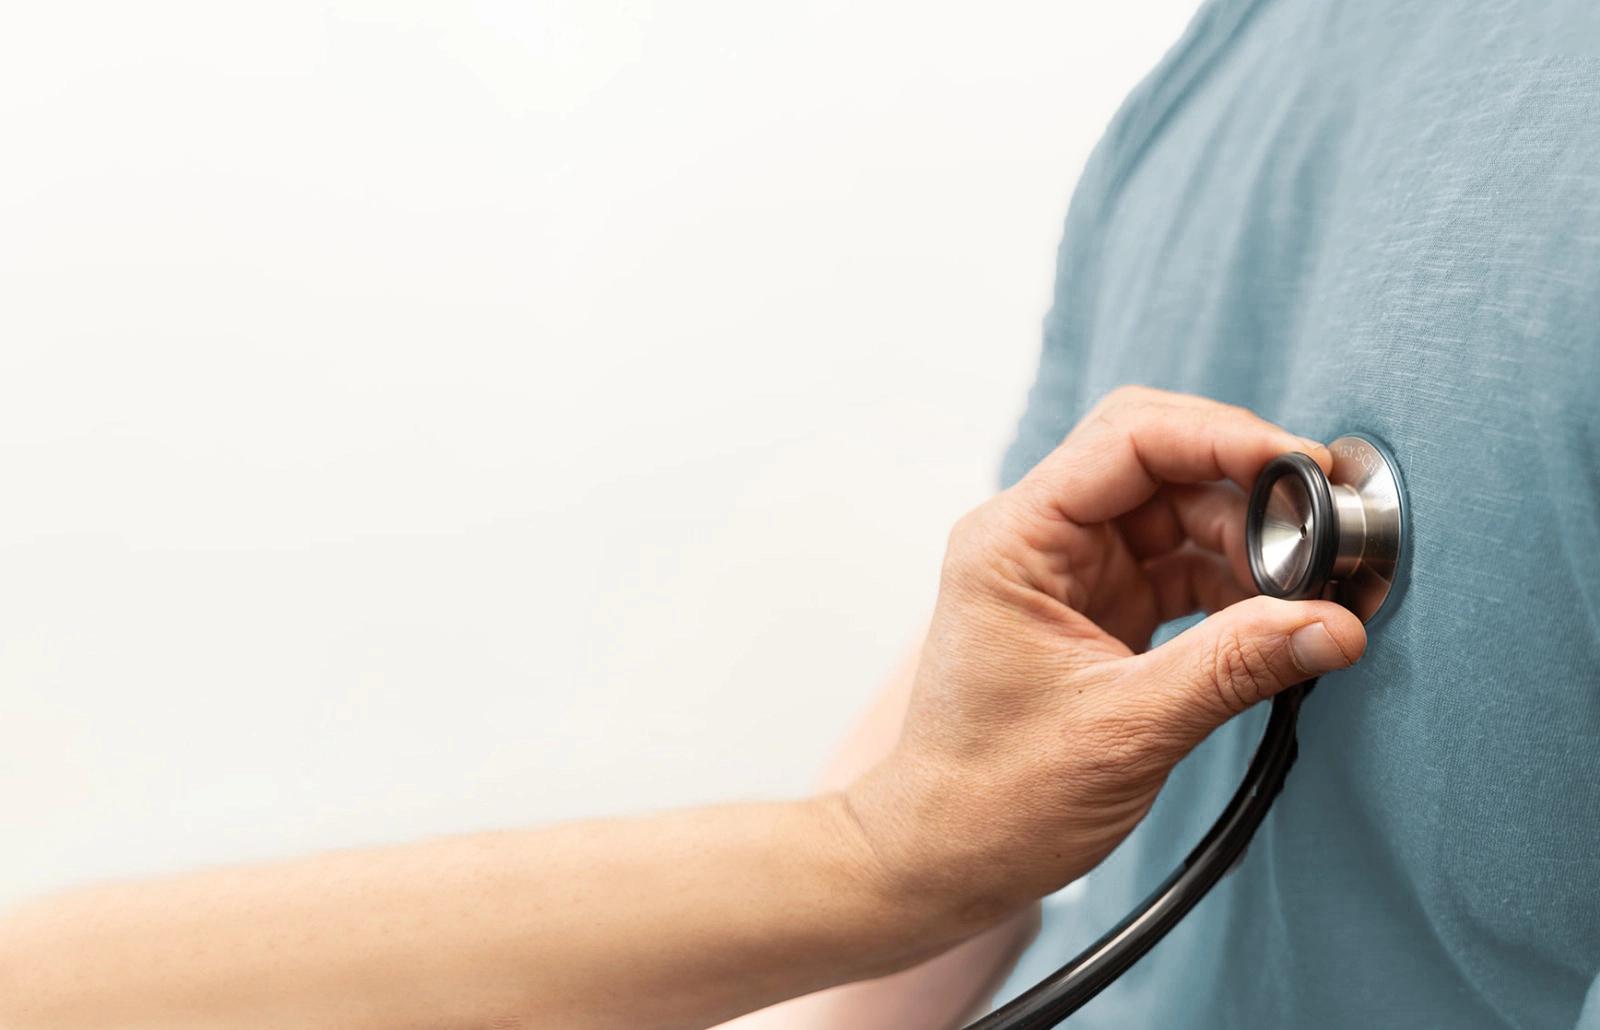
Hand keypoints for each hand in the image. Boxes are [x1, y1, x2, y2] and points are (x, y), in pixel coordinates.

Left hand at [842, 387, 1366, 938]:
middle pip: (1159, 463)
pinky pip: (1180, 568)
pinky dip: (1235, 586)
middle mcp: (1038, 540)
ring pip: (1178, 515)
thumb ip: (1233, 667)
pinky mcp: (1099, 611)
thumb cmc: (995, 798)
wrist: (947, 857)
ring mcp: (1070, 574)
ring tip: (1314, 589)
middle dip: (1247, 489)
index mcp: (1014, 540)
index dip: (1223, 438)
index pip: (1127, 439)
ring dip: (1251, 543)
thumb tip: (1336, 622)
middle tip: (1326, 531)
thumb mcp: (1125, 730)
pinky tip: (1282, 616)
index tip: (1305, 469)